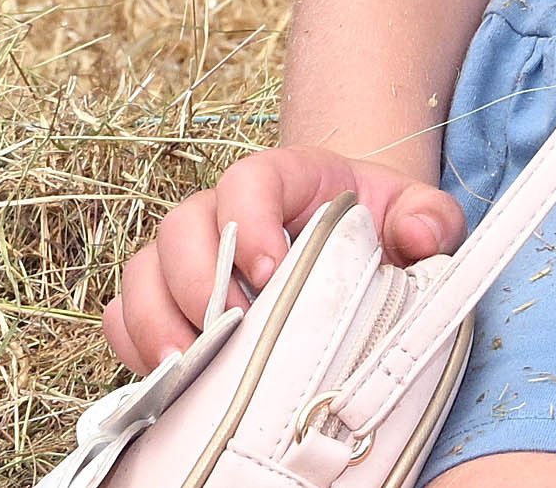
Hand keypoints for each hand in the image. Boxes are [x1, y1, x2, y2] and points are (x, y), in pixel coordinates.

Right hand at [102, 144, 465, 372]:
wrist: (350, 244)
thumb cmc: (375, 229)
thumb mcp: (415, 214)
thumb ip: (430, 217)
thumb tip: (421, 235)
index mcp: (283, 179)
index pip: (246, 180)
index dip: (247, 220)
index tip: (270, 269)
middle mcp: (222, 212)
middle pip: (181, 227)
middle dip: (198, 282)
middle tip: (234, 331)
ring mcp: (188, 256)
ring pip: (144, 271)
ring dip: (159, 319)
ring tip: (194, 367)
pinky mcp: (168, 301)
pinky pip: (125, 313)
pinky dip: (134, 342)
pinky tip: (168, 376)